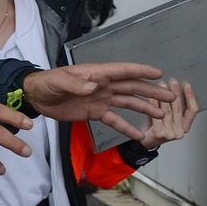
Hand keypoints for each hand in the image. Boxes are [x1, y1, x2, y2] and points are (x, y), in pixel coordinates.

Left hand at [23, 63, 173, 140]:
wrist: (36, 97)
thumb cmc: (47, 83)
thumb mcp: (59, 81)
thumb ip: (76, 83)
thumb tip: (94, 86)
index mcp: (96, 73)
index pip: (123, 71)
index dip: (141, 71)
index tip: (159, 74)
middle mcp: (103, 85)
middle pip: (131, 87)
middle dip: (151, 92)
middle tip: (170, 97)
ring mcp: (101, 99)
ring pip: (127, 103)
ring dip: (144, 108)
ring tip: (161, 115)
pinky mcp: (95, 112)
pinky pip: (114, 120)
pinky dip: (126, 127)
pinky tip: (138, 135)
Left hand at [139, 80, 198, 148]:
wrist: (141, 143)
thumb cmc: (153, 129)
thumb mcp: (165, 117)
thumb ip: (171, 106)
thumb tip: (171, 89)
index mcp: (184, 127)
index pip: (193, 110)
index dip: (191, 97)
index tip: (187, 85)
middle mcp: (180, 131)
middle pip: (180, 109)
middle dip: (176, 93)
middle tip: (173, 81)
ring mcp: (171, 134)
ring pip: (169, 111)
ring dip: (165, 96)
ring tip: (162, 84)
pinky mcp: (160, 133)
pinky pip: (158, 115)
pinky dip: (155, 103)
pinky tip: (152, 96)